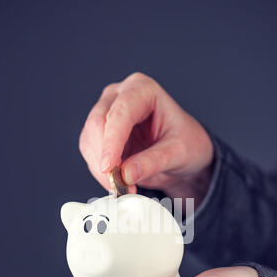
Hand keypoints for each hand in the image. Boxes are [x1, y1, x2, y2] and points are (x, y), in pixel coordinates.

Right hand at [79, 72, 213, 205]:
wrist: (184, 153)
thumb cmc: (187, 143)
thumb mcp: (178, 154)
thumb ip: (152, 162)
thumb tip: (125, 175)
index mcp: (143, 90)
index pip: (120, 112)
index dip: (112, 141)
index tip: (109, 168)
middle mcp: (120, 96)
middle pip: (97, 123)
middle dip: (103, 157)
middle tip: (116, 184)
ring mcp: (107, 113)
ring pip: (89, 139)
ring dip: (99, 167)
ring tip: (121, 187)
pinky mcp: (100, 133)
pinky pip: (90, 152)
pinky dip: (99, 171)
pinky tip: (116, 182)